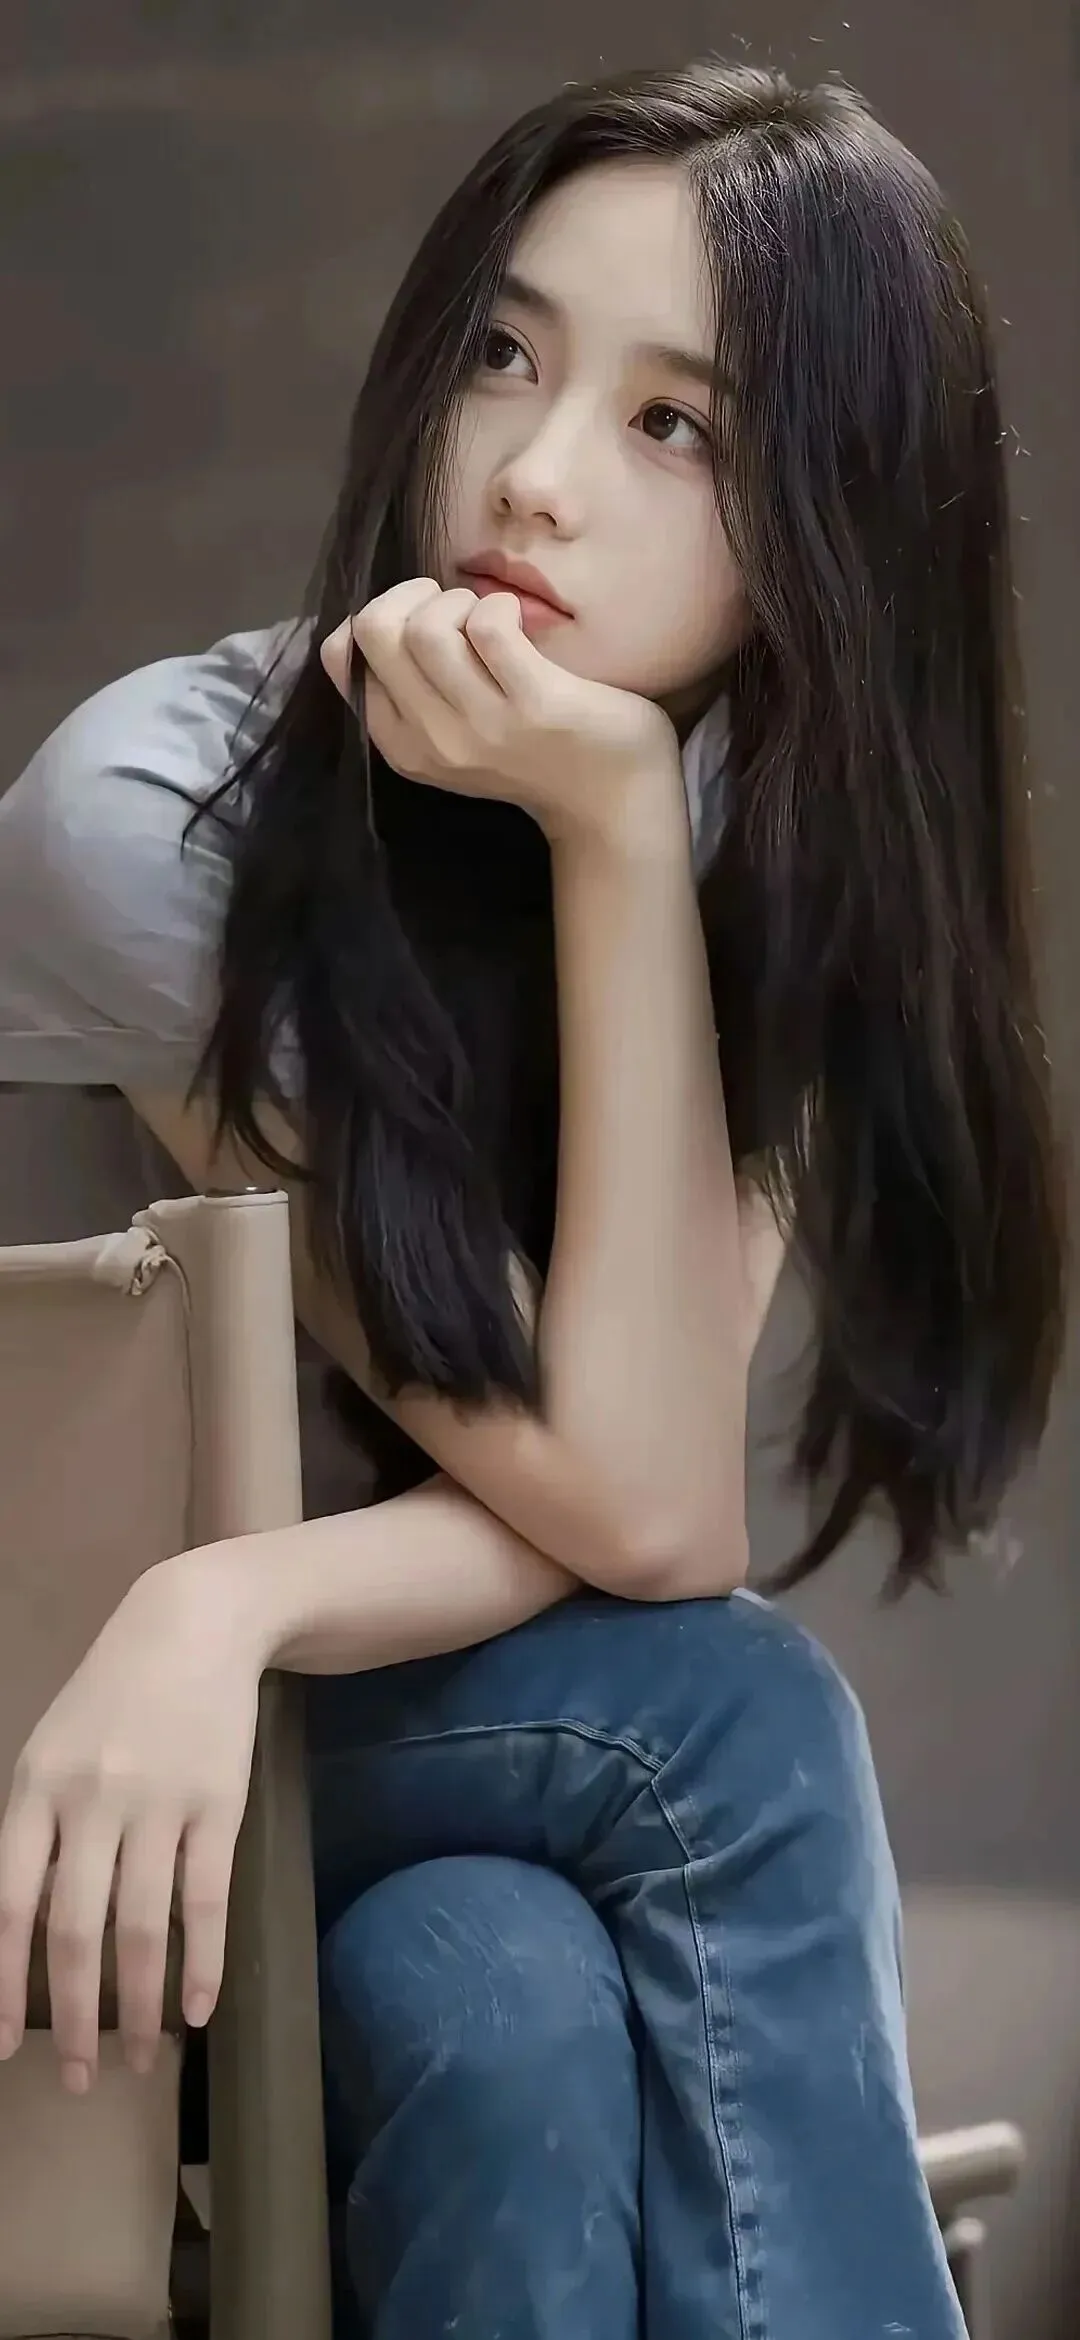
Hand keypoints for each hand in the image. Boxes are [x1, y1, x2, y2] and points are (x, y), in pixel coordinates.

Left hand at [0, 1555, 260, 2090]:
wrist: (196, 1623)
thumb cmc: (113, 1696)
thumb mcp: (52, 1751)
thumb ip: (38, 1834)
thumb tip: (29, 1935)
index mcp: (35, 1790)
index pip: (10, 1907)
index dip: (2, 1985)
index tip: (1, 2048)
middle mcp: (92, 1801)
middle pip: (77, 1932)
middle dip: (73, 2018)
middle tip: (79, 2079)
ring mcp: (159, 1803)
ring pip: (143, 1929)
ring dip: (138, 2007)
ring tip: (138, 2060)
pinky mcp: (220, 1804)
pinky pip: (206, 1902)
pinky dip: (202, 1965)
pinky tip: (199, 2010)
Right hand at [320, 578, 680, 842]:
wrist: (609, 799)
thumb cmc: (530, 754)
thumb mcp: (449, 736)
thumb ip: (410, 692)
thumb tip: (380, 617)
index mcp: (402, 745)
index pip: (341, 656)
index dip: (381, 616)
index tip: (422, 623)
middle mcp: (432, 740)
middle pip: (375, 630)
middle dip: (412, 597)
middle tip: (455, 611)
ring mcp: (482, 726)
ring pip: (426, 629)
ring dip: (459, 601)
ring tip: (489, 619)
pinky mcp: (533, 705)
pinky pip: (490, 628)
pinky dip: (500, 607)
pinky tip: (518, 621)